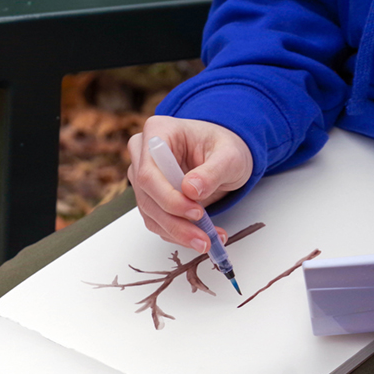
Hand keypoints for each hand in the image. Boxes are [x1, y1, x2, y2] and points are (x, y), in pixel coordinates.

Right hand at [127, 116, 252, 252]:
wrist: (224, 156)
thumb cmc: (224, 148)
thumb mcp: (229, 157)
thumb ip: (212, 172)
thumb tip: (191, 191)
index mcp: (158, 132)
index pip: (149, 172)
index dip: (169, 197)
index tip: (196, 212)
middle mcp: (144, 153)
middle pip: (147, 196)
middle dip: (176, 222)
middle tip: (203, 238)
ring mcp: (144, 177)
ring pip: (151, 214)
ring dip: (178, 233)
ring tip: (207, 241)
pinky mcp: (151, 197)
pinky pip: (158, 222)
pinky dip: (179, 234)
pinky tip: (201, 237)